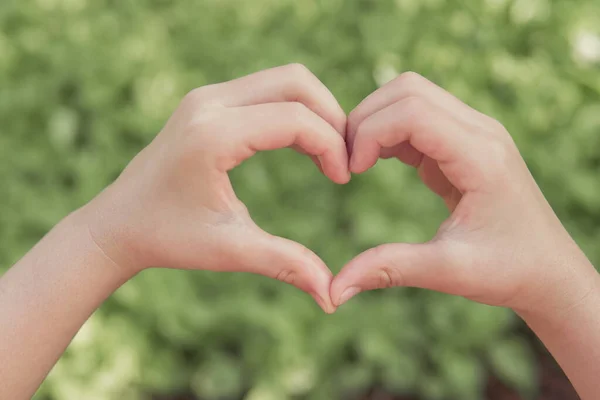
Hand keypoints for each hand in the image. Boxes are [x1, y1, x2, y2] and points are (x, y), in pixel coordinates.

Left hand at [82, 64, 349, 312]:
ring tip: (327, 154)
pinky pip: (266, 89)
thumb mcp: (230, 250)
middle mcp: (208, 103)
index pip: (295, 119)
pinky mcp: (207, 101)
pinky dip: (293, 109)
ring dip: (315, 110)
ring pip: (284, 80)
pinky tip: (302, 146)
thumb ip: (285, 264)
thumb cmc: (168, 239)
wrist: (119, 223)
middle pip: (296, 82)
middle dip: (331, 116)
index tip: (342, 179)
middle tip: (343, 158)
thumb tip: (332, 297)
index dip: (331, 145)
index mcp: (212, 136)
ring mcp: (206, 97)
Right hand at [331, 72, 597, 318]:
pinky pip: (417, 117)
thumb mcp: (448, 272)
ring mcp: (473, 131)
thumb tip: (335, 290)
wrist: (547, 269)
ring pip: (410, 96)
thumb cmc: (508, 270)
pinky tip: (375, 163)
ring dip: (375, 122)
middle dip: (366, 119)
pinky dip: (388, 132)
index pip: (412, 111)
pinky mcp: (463, 141)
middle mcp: (480, 131)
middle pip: (407, 90)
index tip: (350, 172)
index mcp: (481, 156)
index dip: (369, 132)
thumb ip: (390, 269)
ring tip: (357, 164)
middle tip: (347, 164)